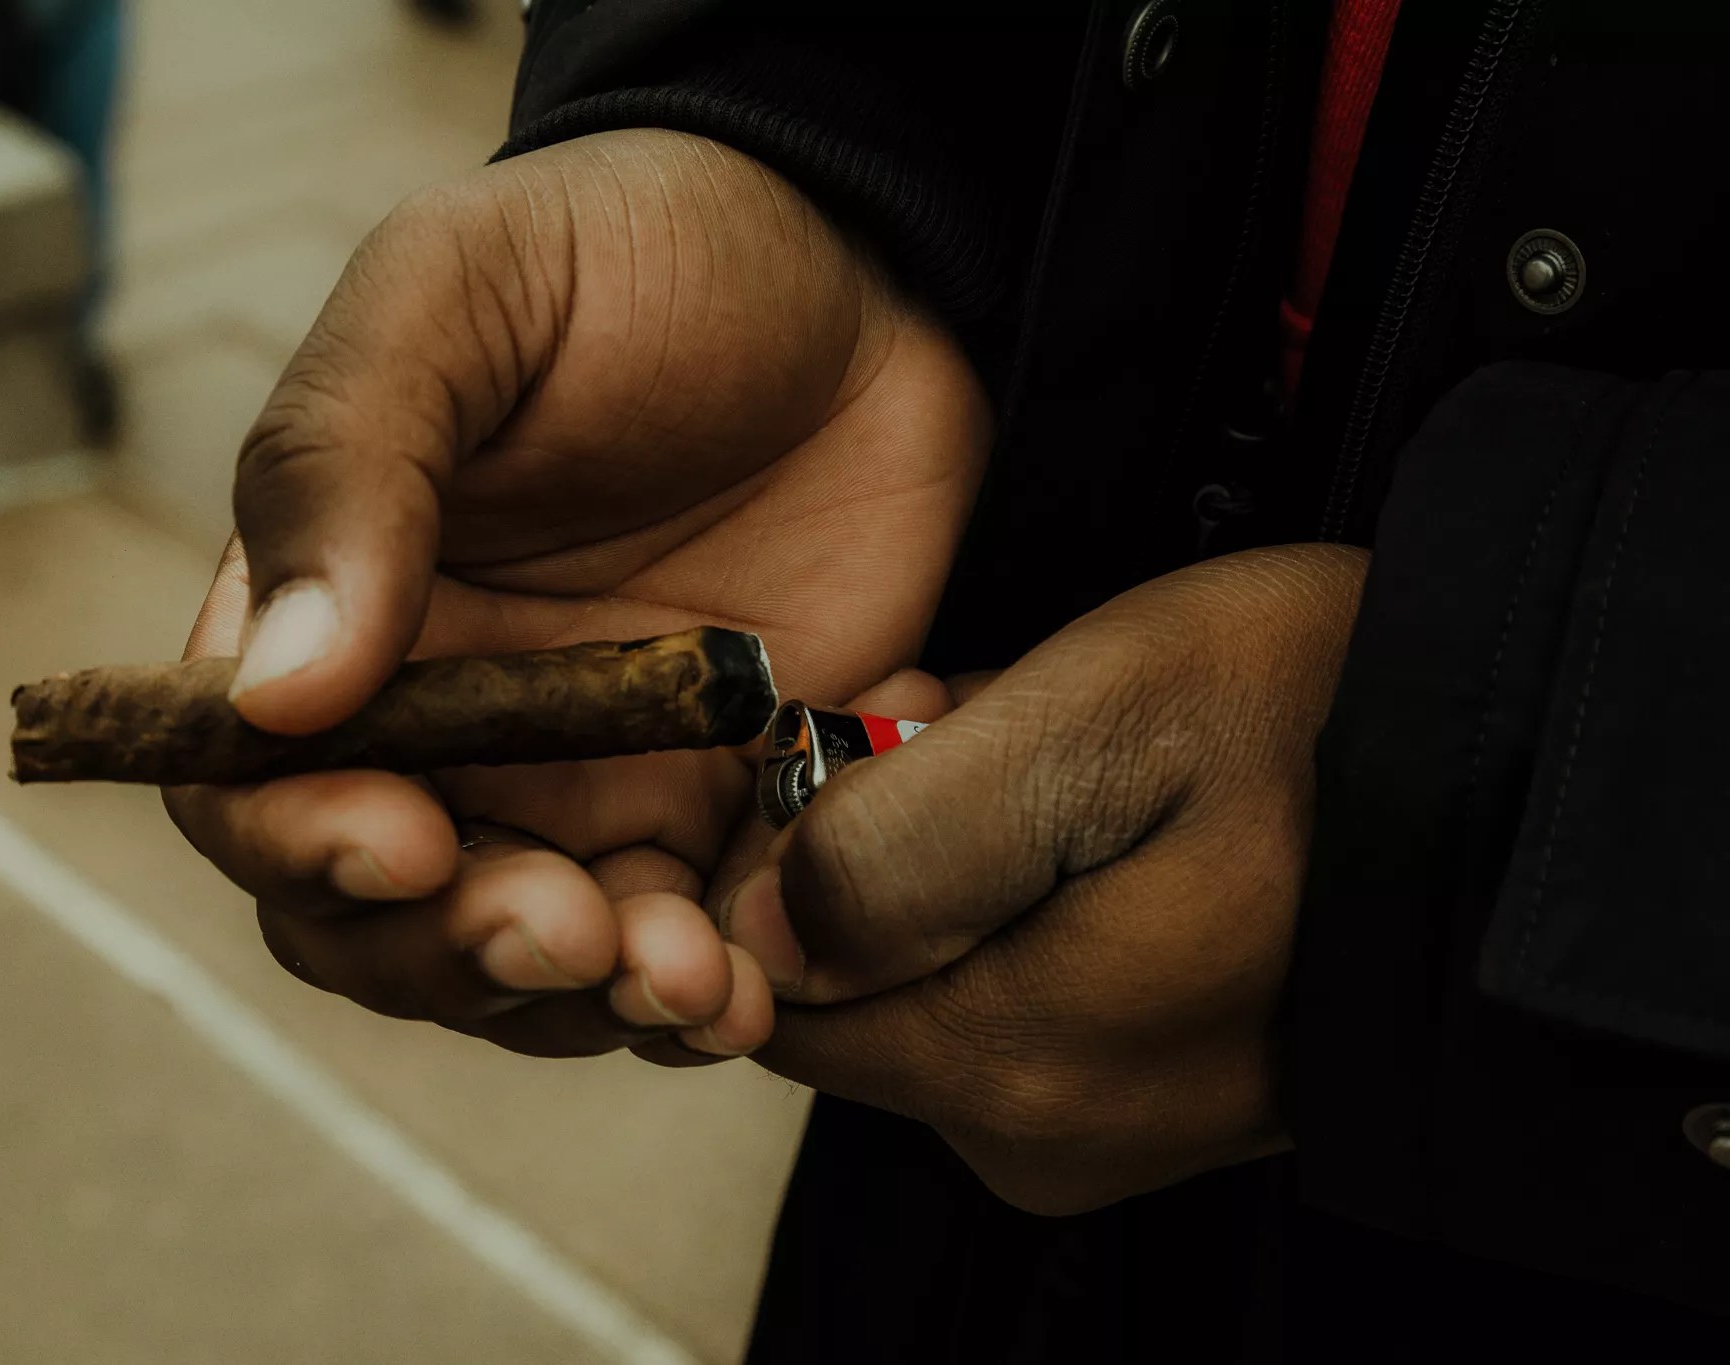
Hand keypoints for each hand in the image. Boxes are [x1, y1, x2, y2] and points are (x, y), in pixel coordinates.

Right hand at [164, 130, 990, 1061]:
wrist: (856, 274)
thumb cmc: (633, 252)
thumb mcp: (461, 297)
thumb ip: (349, 469)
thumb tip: (273, 697)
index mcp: (331, 612)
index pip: (246, 787)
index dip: (298, 846)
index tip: (403, 839)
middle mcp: (437, 723)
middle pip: (376, 919)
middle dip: (454, 953)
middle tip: (565, 926)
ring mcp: (577, 783)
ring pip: (529, 967)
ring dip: (587, 1001)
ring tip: (685, 976)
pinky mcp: (711, 811)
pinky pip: (682, 951)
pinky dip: (706, 997)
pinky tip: (752, 984)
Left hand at [718, 545, 1368, 1212]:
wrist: (1519, 777)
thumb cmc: (1321, 722)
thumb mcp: (1093, 725)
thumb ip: (898, 847)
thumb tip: (754, 935)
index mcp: (1011, 1065)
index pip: (768, 985)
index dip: (792, 843)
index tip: (894, 732)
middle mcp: (1040, 1135)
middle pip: (849, 980)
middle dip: (879, 840)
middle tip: (978, 714)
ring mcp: (1101, 1128)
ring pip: (928, 972)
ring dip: (951, 853)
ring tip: (1060, 750)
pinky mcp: (1148, 1094)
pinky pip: (1014, 988)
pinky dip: (1021, 890)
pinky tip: (1101, 812)